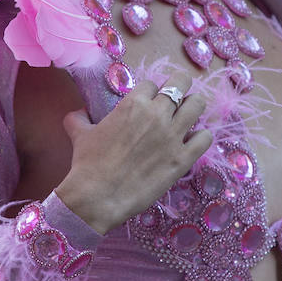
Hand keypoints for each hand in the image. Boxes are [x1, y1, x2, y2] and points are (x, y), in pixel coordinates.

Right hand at [54, 72, 211, 234]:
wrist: (97, 196)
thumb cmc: (87, 163)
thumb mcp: (80, 134)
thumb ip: (79, 119)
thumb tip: (76, 115)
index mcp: (133, 103)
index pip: (152, 84)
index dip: (151, 92)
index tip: (149, 102)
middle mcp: (157, 114)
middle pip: (180, 83)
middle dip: (179, 88)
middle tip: (175, 100)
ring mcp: (173, 136)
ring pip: (198, 104)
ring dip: (193, 107)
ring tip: (188, 116)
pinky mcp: (183, 158)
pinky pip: (205, 138)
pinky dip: (201, 137)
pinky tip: (192, 142)